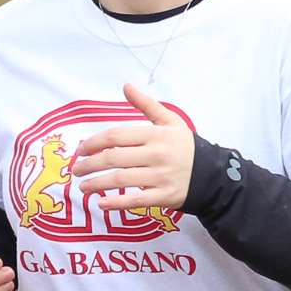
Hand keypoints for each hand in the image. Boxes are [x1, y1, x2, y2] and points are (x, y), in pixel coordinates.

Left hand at [71, 82, 193, 214]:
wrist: (214, 176)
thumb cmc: (187, 147)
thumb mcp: (170, 122)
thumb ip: (146, 105)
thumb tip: (126, 86)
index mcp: (155, 134)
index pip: (116, 136)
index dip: (93, 143)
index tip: (80, 150)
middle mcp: (157, 155)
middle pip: (114, 158)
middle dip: (90, 164)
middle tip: (76, 170)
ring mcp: (161, 177)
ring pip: (121, 180)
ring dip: (97, 184)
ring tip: (83, 187)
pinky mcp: (164, 197)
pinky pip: (136, 200)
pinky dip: (116, 203)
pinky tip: (101, 203)